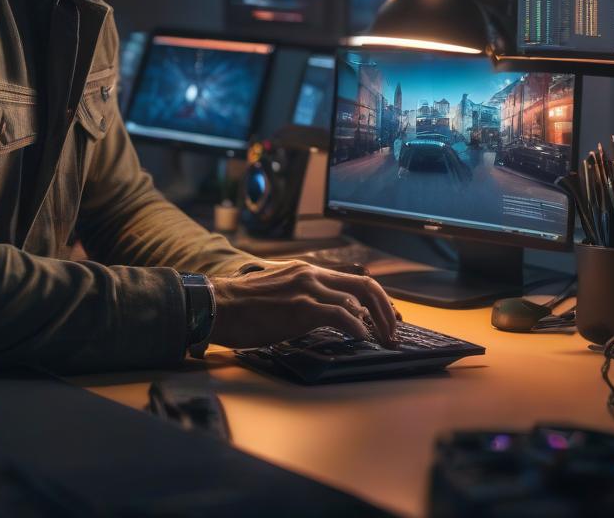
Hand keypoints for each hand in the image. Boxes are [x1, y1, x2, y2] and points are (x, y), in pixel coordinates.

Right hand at [209, 260, 397, 348]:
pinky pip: (342, 316)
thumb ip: (303, 297)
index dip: (377, 299)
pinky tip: (362, 339)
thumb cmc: (243, 305)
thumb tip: (325, 315)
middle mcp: (311, 275)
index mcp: (307, 271)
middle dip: (387, 309)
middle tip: (394, 331)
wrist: (218, 304)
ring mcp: (308, 290)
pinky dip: (358, 328)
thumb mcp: (279, 292)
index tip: (387, 317)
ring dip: (376, 324)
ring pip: (357, 300)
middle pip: (365, 285)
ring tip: (382, 342)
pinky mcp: (302, 308)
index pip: (354, 279)